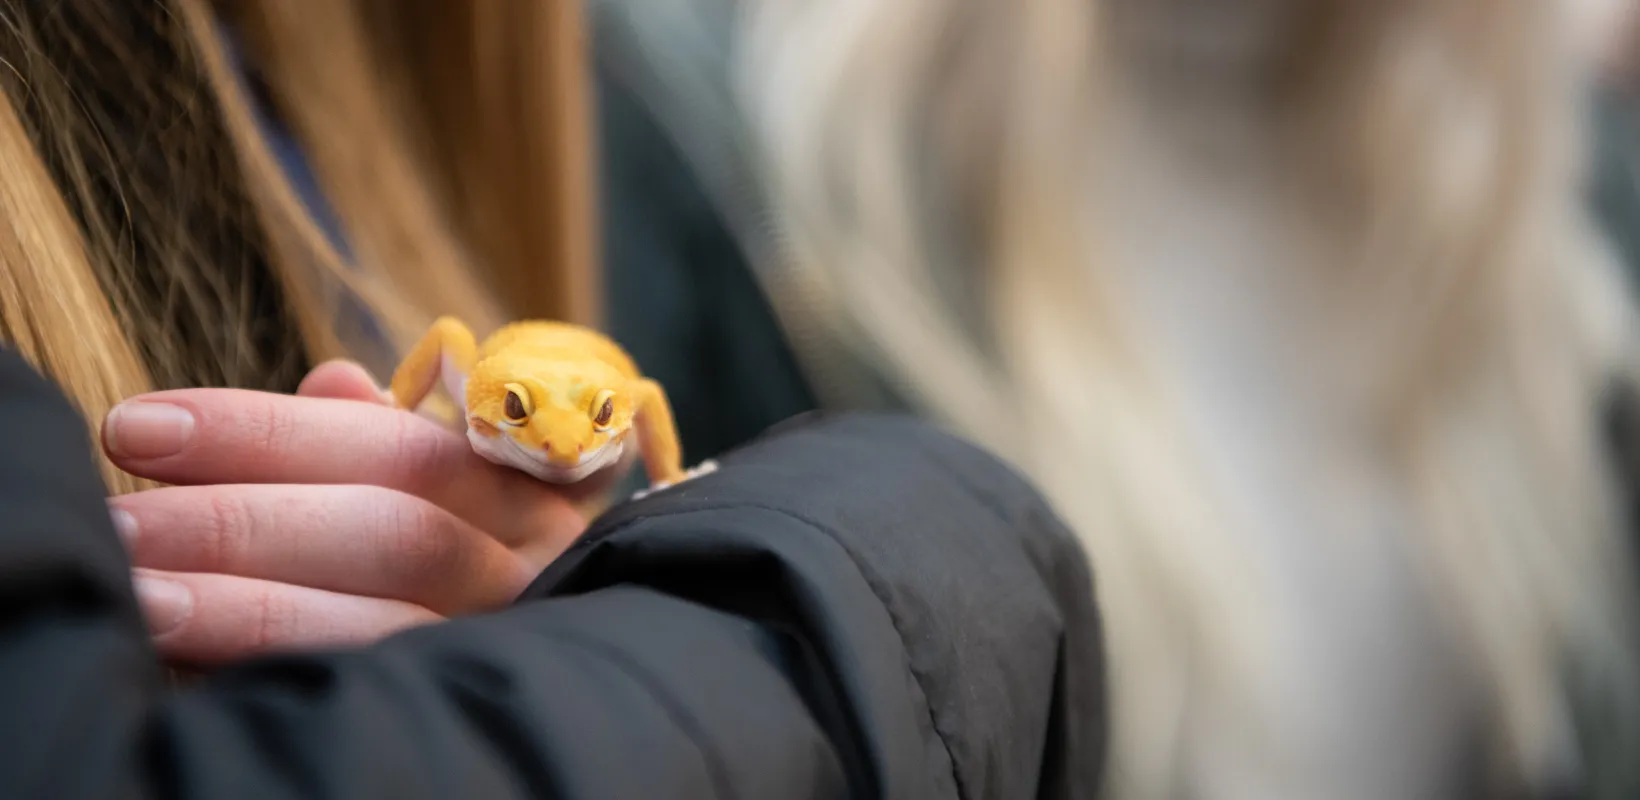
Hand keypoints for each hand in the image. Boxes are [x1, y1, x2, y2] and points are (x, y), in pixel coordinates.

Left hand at [104, 360, 595, 666]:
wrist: (517, 692)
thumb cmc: (442, 554)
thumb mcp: (433, 487)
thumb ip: (374, 436)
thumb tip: (332, 377)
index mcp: (522, 493)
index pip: (397, 447)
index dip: (264, 431)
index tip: (137, 424)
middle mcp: (524, 571)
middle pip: (390, 532)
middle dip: (237, 519)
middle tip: (114, 519)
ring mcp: (494, 649)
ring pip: (375, 623)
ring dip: (240, 605)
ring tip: (133, 593)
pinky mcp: (457, 711)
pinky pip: (362, 692)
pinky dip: (269, 673)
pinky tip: (183, 662)